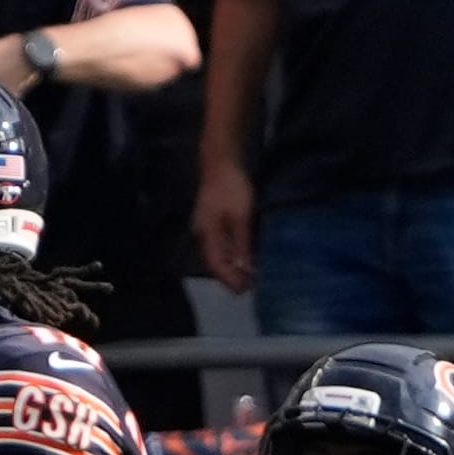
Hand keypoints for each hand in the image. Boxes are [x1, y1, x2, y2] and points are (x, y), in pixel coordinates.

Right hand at [194, 161, 255, 293]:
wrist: (221, 163)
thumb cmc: (230, 189)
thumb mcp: (241, 217)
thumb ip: (242, 244)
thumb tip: (245, 267)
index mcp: (207, 235)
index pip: (216, 265)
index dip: (229, 280)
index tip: (244, 291)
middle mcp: (205, 235)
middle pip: (215, 262)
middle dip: (230, 277)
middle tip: (248, 288)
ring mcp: (209, 228)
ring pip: (219, 254)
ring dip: (232, 266)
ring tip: (249, 277)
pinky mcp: (215, 221)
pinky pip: (223, 244)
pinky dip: (233, 254)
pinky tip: (244, 256)